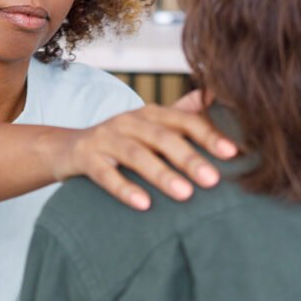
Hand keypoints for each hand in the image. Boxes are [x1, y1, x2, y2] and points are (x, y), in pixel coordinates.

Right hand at [53, 93, 235, 209]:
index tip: (233, 153)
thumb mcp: (150, 126)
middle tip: (214, 180)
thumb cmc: (121, 141)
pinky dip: (125, 189)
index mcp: (151, 114)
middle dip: (189, 157)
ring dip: (162, 174)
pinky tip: (143, 205)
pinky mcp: (86, 157)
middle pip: (163, 138)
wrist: (67, 148)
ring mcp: (106, 138)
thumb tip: (218, 95)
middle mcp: (129, 121)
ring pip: (136, 155)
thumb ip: (183, 114)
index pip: (184, 120)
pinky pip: (106, 174)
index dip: (209, 135)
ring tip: (185, 195)